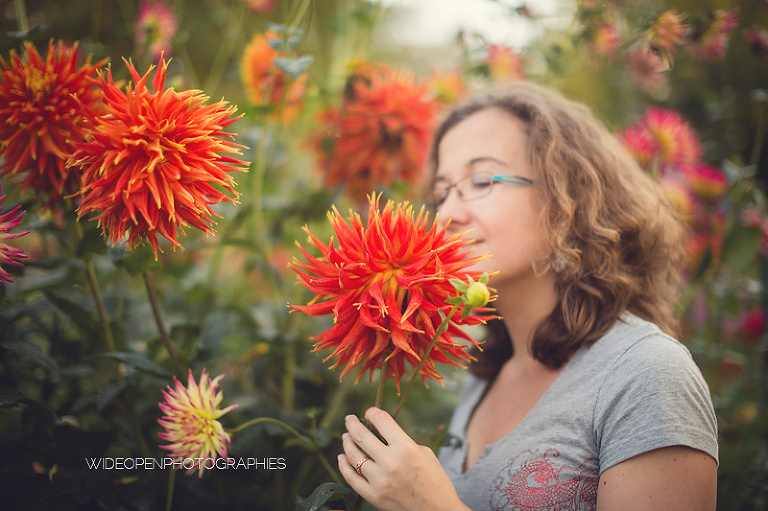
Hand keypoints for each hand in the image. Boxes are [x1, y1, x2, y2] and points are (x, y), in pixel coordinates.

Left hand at [337, 407, 468, 510]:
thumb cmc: (435, 481)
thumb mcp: (425, 453)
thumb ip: (403, 441)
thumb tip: (382, 433)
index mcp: (406, 448)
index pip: (381, 420)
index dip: (372, 412)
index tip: (369, 413)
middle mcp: (391, 462)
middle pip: (361, 435)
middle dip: (352, 424)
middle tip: (349, 419)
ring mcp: (380, 480)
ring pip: (353, 455)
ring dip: (347, 443)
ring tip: (346, 437)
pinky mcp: (374, 496)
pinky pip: (351, 478)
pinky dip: (344, 465)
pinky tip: (342, 458)